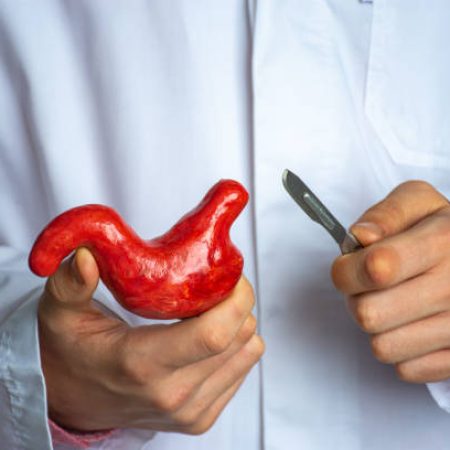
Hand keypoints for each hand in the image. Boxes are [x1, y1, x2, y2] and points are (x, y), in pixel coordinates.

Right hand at [38, 248, 263, 433]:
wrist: (73, 400)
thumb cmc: (70, 352)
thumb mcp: (61, 313)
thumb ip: (70, 284)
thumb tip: (85, 256)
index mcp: (141, 365)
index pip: (213, 334)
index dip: (235, 298)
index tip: (228, 272)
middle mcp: (172, 395)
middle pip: (239, 338)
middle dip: (238, 301)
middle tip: (215, 283)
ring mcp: (189, 412)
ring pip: (248, 352)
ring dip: (238, 322)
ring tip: (209, 308)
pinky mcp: (200, 419)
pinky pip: (242, 369)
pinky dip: (235, 345)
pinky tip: (205, 334)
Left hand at [332, 181, 449, 382]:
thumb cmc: (441, 231)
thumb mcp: (418, 204)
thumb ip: (386, 214)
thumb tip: (360, 237)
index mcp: (444, 240)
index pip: (376, 268)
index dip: (347, 270)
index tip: (349, 265)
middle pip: (369, 313)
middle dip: (357, 299)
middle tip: (371, 287)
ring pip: (383, 346)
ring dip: (378, 327)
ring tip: (394, 304)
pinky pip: (406, 369)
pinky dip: (401, 350)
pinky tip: (413, 324)